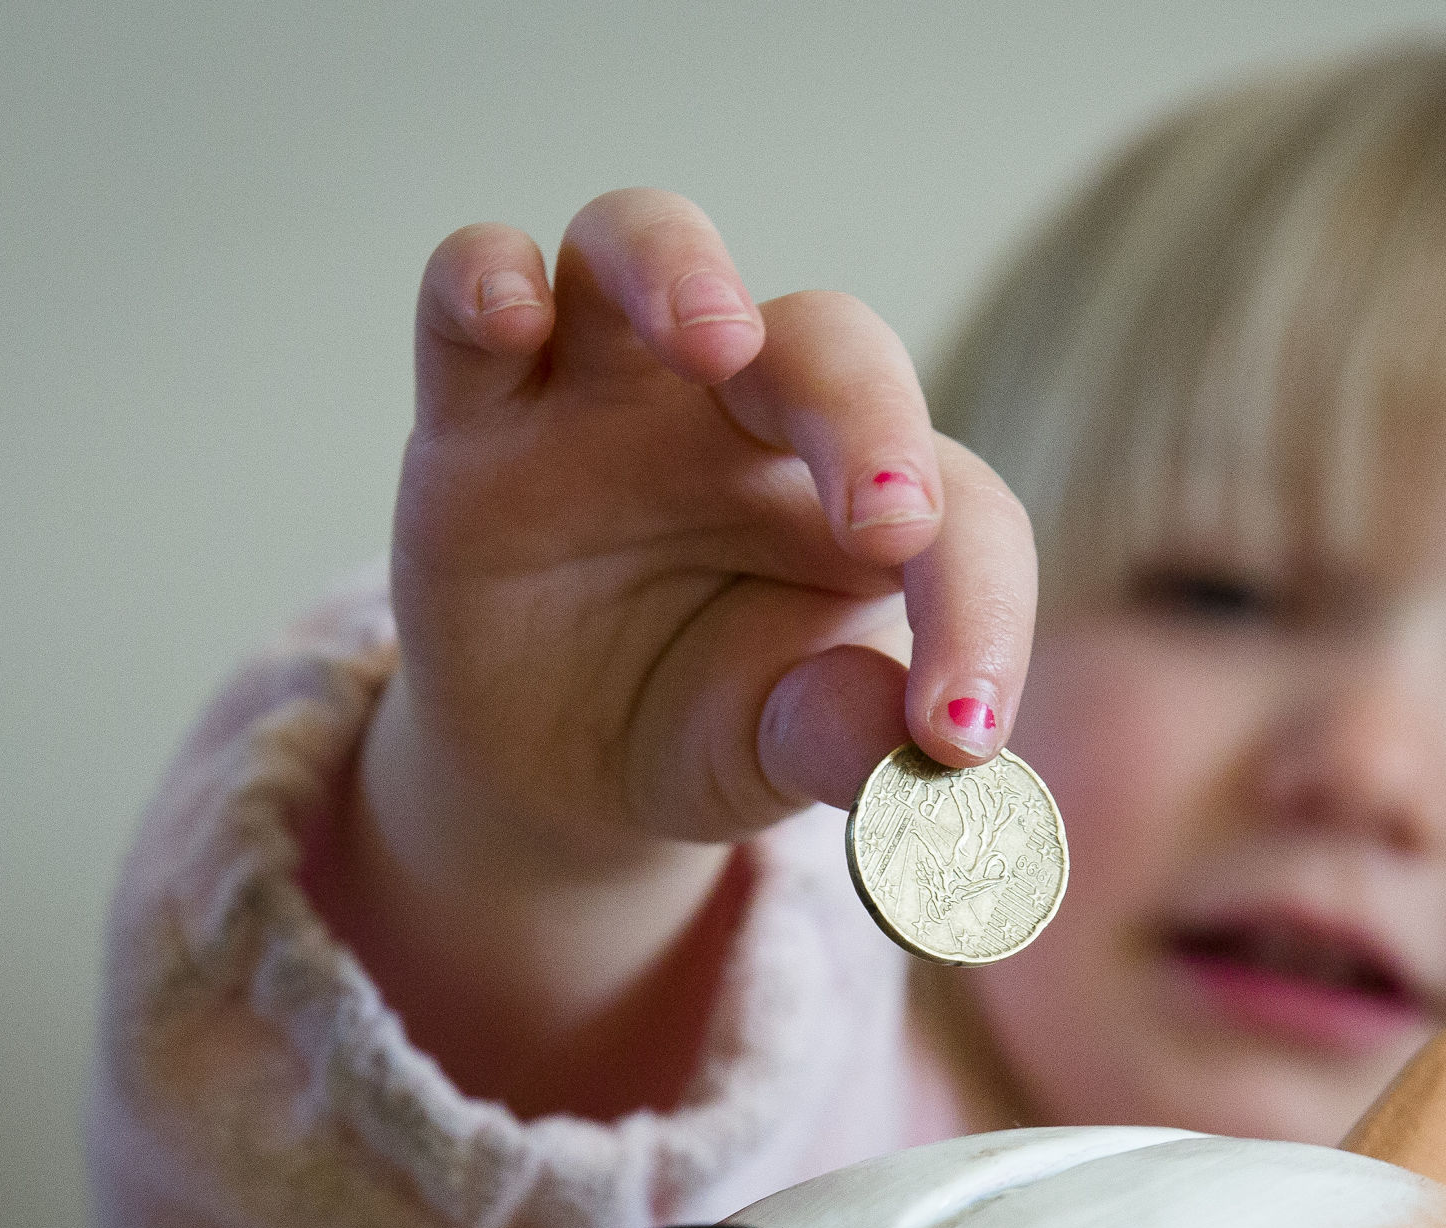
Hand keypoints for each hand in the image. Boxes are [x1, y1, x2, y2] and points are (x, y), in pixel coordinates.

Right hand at [310, 190, 1034, 1115]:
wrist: (556, 767)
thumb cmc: (711, 726)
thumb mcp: (778, 754)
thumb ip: (845, 744)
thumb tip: (920, 764)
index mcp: (876, 496)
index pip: (962, 516)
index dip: (979, 616)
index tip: (963, 741)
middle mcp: (755, 411)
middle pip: (828, 341)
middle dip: (866, 417)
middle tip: (895, 522)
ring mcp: (610, 390)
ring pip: (645, 242)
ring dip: (681, 270)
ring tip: (716, 339)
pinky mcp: (476, 413)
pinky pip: (467, 292)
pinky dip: (482, 279)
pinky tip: (507, 315)